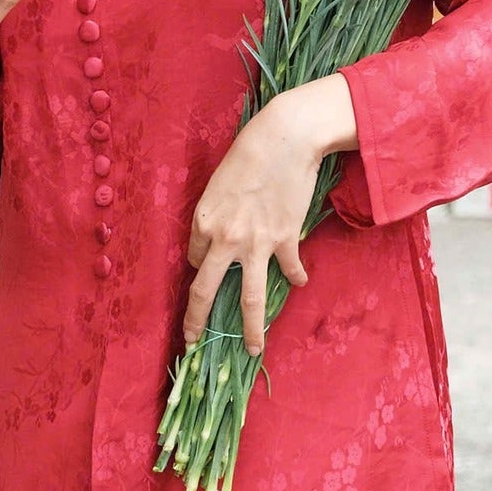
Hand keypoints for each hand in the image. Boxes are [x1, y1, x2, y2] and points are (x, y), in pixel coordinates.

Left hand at [183, 76, 357, 355]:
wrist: (284, 140)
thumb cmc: (248, 154)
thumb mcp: (218, 184)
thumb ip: (215, 215)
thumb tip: (219, 240)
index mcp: (202, 222)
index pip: (195, 260)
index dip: (202, 267)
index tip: (206, 273)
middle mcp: (224, 239)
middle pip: (205, 291)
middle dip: (197, 321)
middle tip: (193, 342)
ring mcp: (255, 244)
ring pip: (250, 300)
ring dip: (252, 330)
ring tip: (253, 350)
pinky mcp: (285, 241)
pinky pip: (289, 270)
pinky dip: (295, 277)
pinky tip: (298, 282)